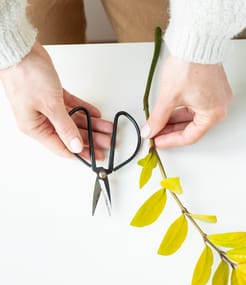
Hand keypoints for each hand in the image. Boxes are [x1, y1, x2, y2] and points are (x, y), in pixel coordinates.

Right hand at [0, 41, 112, 158]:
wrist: (20, 49)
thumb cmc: (26, 75)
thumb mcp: (50, 106)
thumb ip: (65, 127)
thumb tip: (76, 146)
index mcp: (35, 128)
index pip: (61, 147)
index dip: (79, 153)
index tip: (94, 156)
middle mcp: (40, 120)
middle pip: (70, 134)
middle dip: (90, 139)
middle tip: (106, 142)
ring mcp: (46, 107)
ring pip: (73, 120)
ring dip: (90, 124)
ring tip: (106, 129)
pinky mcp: (52, 95)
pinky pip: (71, 107)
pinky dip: (83, 110)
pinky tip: (95, 115)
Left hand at [141, 54, 232, 146]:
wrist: (196, 39)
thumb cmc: (189, 64)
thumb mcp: (168, 97)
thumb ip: (157, 118)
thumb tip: (150, 131)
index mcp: (213, 113)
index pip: (189, 137)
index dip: (170, 141)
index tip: (157, 141)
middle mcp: (218, 106)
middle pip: (192, 128)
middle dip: (171, 131)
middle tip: (156, 133)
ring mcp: (216, 97)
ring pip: (192, 116)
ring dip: (174, 120)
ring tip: (158, 123)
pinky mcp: (211, 88)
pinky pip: (195, 106)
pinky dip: (181, 110)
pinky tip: (168, 111)